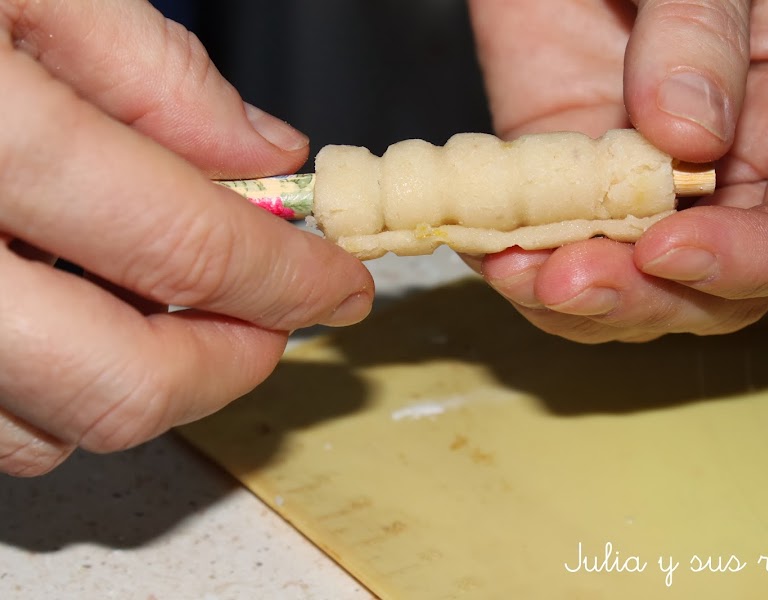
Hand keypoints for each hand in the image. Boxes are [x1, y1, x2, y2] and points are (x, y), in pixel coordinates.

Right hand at [0, 1, 372, 475]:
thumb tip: (260, 155)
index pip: (183, 246)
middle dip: (232, 362)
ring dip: (141, 379)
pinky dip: (52, 384)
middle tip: (279, 316)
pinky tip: (68, 304)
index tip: (339, 286)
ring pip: (45, 428)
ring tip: (172, 301)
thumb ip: (148, 67)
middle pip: (121, 384)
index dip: (289, 278)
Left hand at [466, 0, 767, 342]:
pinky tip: (494, 253)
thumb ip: (705, 32)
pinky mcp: (571, 199)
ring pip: (636, 297)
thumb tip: (689, 136)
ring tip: (518, 272)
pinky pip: (559, 264)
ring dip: (576, 304)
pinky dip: (525, 274)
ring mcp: (647, 200)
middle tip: (570, 276)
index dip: (757, 260)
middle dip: (643, 297)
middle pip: (719, 294)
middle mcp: (735, 181)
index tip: (670, 246)